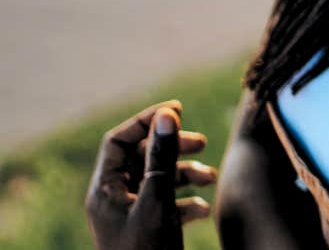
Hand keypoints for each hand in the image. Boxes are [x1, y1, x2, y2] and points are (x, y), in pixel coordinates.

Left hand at [86, 101, 216, 249]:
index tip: (177, 111)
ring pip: (158, 180)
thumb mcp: (158, 200)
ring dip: (187, 174)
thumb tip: (167, 115)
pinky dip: (187, 201)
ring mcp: (131, 215)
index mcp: (104, 190)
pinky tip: (203, 210)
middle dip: (174, 148)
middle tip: (201, 142)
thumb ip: (162, 157)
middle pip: (141, 157)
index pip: (119, 141)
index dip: (146, 122)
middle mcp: (114, 199)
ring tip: (211, 177)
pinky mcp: (147, 230)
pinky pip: (166, 204)